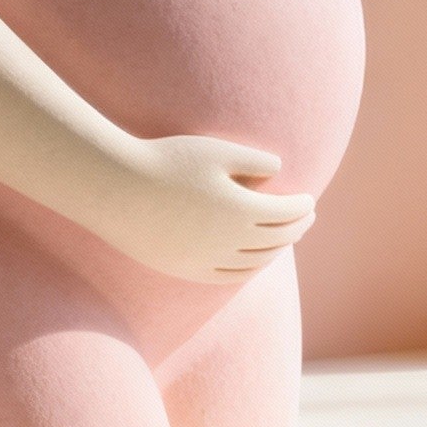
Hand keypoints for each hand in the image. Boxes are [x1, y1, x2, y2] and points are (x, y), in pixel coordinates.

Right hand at [93, 133, 315, 285]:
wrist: (117, 190)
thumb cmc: (167, 161)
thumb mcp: (215, 151)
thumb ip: (253, 161)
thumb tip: (279, 171)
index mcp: (242, 211)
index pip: (286, 214)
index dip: (302, 207)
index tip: (309, 199)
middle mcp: (230, 242)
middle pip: (276, 240)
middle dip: (296, 228)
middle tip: (306, 217)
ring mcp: (208, 260)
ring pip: (256, 262)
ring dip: (275, 251)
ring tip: (284, 238)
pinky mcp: (188, 269)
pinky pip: (229, 275)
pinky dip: (249, 268)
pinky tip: (252, 259)